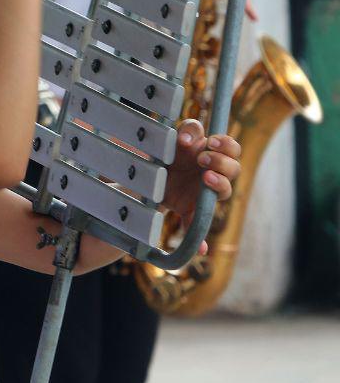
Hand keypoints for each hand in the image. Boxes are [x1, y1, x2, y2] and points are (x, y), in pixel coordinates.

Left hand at [160, 118, 241, 249]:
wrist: (147, 178)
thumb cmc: (166, 154)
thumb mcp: (172, 139)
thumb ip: (185, 134)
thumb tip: (188, 139)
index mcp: (210, 153)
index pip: (230, 147)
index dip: (224, 143)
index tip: (210, 141)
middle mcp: (213, 173)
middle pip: (234, 167)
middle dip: (222, 161)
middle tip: (203, 159)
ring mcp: (205, 192)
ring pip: (226, 190)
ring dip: (221, 184)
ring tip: (206, 178)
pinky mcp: (192, 211)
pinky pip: (198, 225)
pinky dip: (200, 239)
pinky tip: (201, 248)